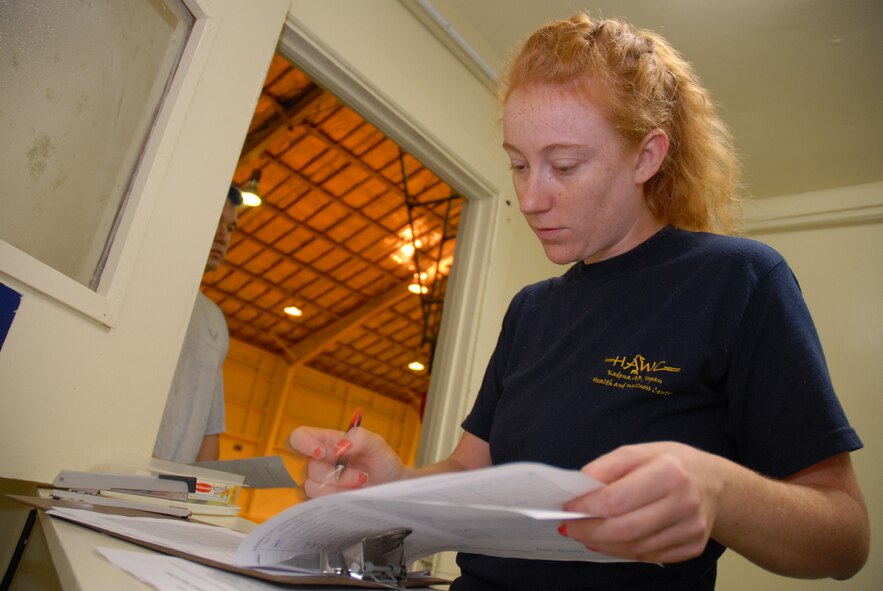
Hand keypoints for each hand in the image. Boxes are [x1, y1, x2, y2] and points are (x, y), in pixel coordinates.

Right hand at [288, 426, 407, 497]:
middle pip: (309, 467)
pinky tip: (354, 496)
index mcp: (328, 442)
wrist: (392, 487)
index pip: (300, 437)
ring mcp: (322, 482)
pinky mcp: (324, 501)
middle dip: (336, 474)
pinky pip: (318, 503)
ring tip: (360, 485)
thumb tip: (338, 447)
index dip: (303, 443)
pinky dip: (338, 500)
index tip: (321, 452)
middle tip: (361, 476)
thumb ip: (359, 437)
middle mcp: (321, 461)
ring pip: (313, 487)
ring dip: (340, 488)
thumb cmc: (383, 462)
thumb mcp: (377, 444)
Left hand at [560, 442, 729, 562]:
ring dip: (604, 544)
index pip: (617, 499)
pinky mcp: (692, 546)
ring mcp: (691, 528)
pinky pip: (649, 556)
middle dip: (590, 531)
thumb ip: (606, 467)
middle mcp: (683, 502)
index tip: (567, 508)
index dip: (587, 507)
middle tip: (569, 528)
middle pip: (625, 529)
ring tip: (586, 535)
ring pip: (635, 547)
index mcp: (668, 472)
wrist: (714, 482)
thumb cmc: (670, 463)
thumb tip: (579, 488)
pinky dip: (624, 551)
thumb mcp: (638, 452)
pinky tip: (610, 541)